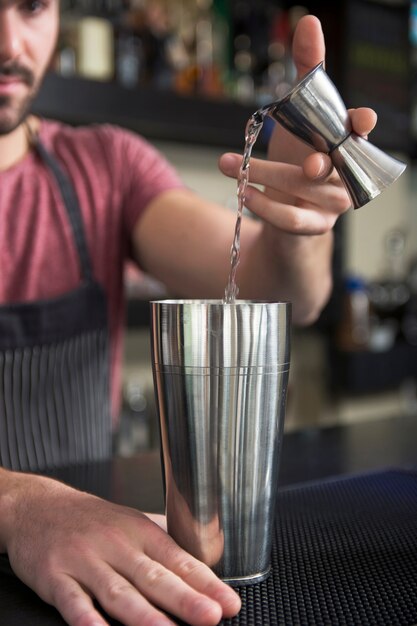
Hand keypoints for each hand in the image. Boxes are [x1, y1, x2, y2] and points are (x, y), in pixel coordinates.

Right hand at [2, 472, 240, 625]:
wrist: (38, 507)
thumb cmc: (90, 518)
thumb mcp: (130, 519)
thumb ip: (162, 538)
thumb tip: (202, 552)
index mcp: (139, 532)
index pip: (178, 559)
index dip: (205, 582)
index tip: (229, 602)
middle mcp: (116, 545)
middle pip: (153, 576)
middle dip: (184, 599)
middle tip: (211, 616)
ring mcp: (85, 562)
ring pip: (118, 592)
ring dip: (144, 614)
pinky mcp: (56, 577)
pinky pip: (73, 603)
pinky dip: (87, 619)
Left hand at [218, 15, 376, 234]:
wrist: (287, 210)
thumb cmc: (298, 159)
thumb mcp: (299, 115)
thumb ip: (306, 71)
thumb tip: (309, 21)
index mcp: (343, 144)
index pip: (360, 134)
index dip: (361, 127)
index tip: (358, 120)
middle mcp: (344, 173)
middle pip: (331, 164)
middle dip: (315, 160)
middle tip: (304, 160)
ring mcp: (332, 203)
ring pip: (309, 191)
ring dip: (269, 177)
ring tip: (231, 165)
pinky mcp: (313, 227)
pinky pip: (293, 219)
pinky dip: (266, 206)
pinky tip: (243, 193)